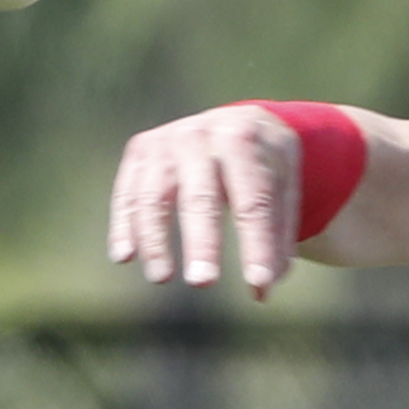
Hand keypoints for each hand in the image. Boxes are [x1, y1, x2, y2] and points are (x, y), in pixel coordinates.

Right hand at [108, 105, 301, 298]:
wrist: (239, 120)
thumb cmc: (266, 163)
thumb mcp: (285, 185)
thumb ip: (278, 233)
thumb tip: (262, 288)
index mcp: (246, 140)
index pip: (254, 201)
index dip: (257, 244)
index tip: (258, 284)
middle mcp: (201, 135)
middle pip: (201, 196)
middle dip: (203, 241)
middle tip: (203, 282)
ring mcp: (165, 141)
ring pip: (154, 196)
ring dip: (155, 239)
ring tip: (162, 277)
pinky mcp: (140, 150)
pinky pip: (127, 194)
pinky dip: (124, 226)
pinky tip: (124, 257)